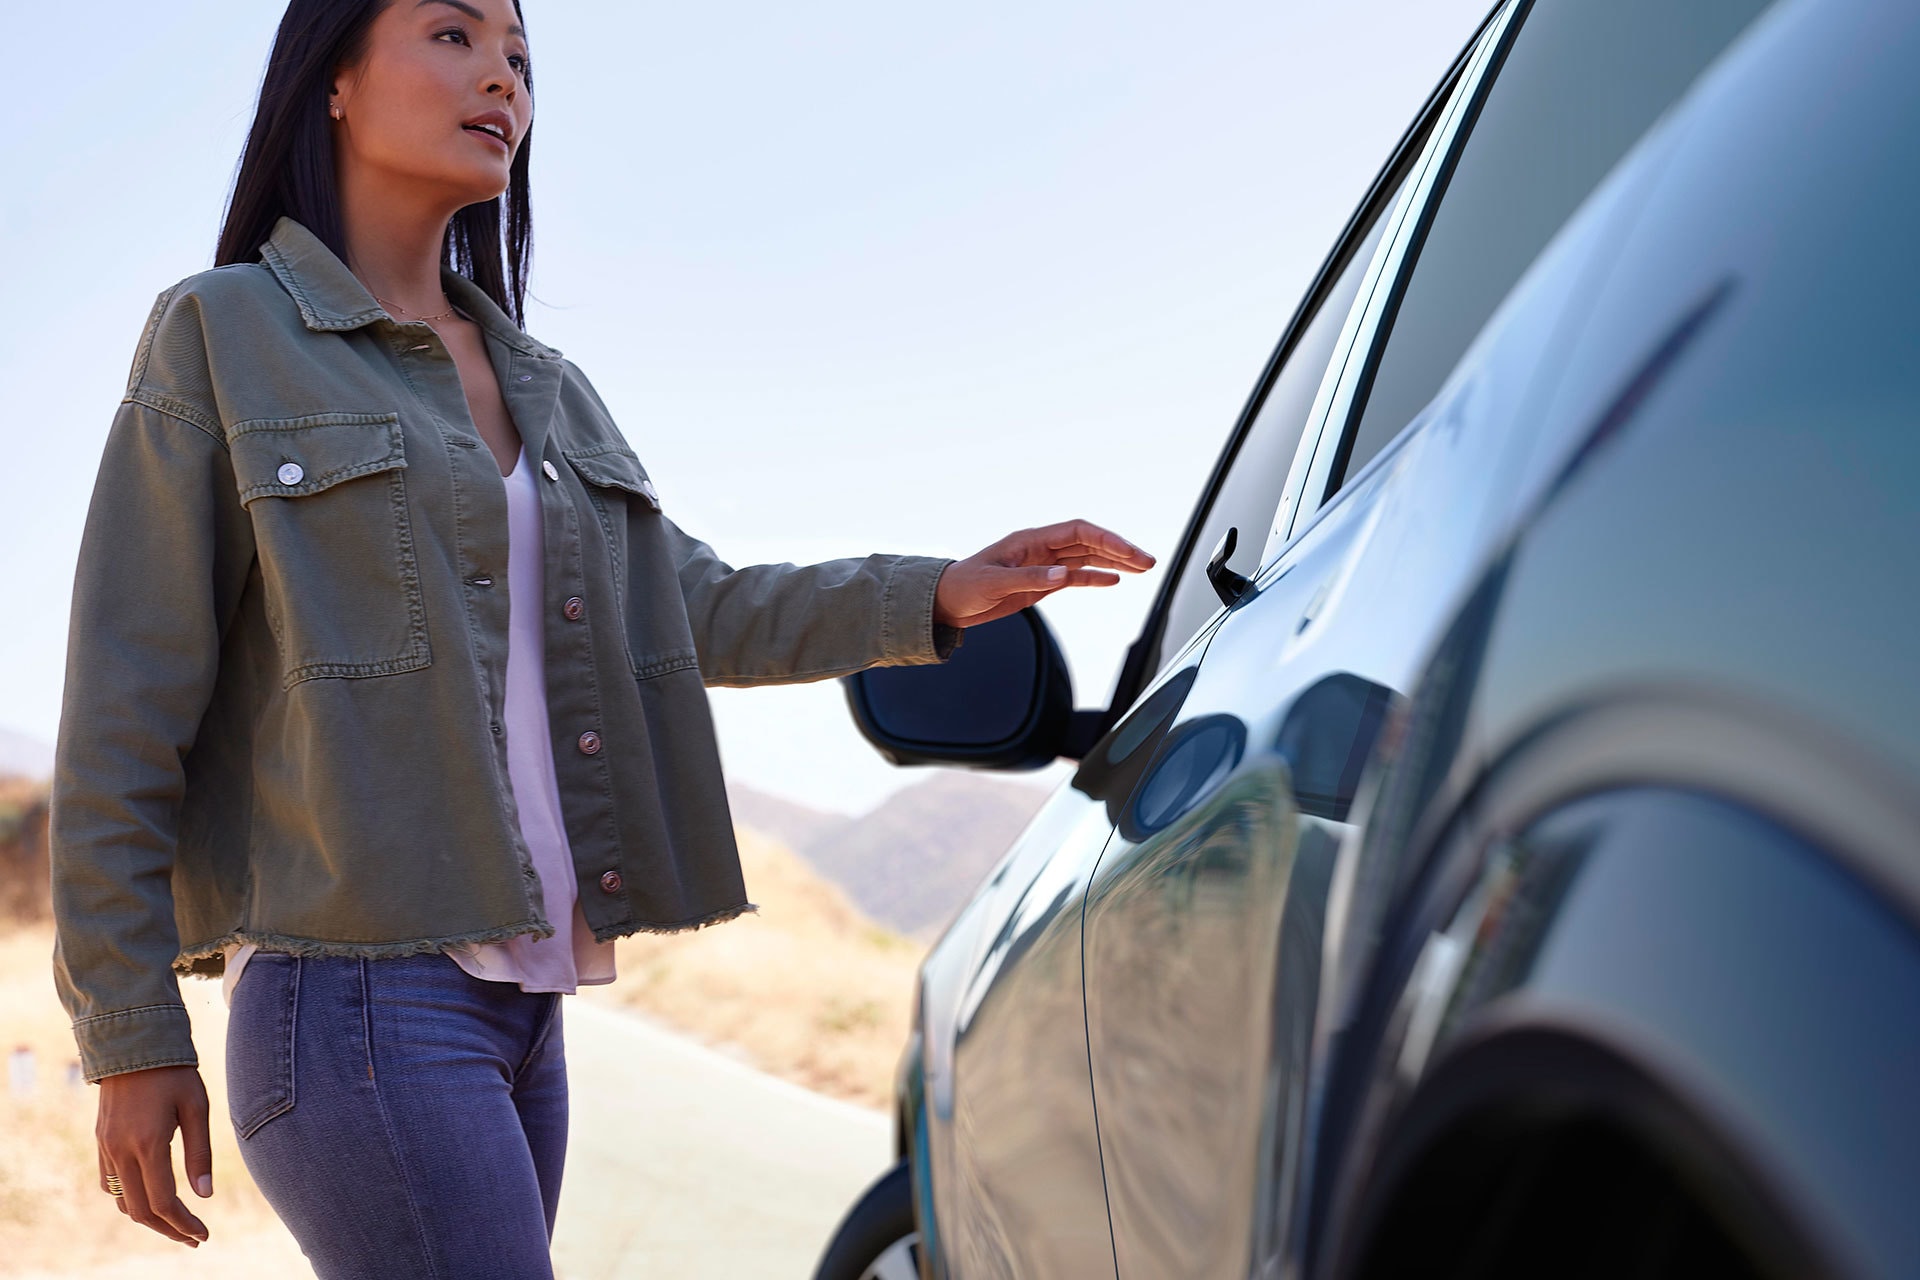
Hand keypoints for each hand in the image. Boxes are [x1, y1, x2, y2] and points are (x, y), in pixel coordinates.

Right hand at [96, 1065, 213, 1245]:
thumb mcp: (197, 1107)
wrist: (133, 1044)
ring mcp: (106, 1148)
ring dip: (148, 1218)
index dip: (184, 1224)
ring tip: (176, 1223)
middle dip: (168, 1230)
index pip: (164, 1202)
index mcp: (148, 1144)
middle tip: (193, 1238)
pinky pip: (110, 1184)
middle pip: (140, 1211)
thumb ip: (200, 1152)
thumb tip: (204, 1196)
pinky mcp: (101, 1142)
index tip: (203, 1234)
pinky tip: (151, 1197)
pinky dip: (130, 1199)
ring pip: (122, 1201)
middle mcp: (121, 1151)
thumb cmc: (174, 1073)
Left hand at [934, 519, 1154, 628]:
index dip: (1106, 539)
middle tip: (1148, 561)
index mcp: (1031, 540)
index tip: (1129, 552)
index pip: (1078, 532)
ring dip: (1114, 562)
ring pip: (1086, 558)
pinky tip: (1114, 580)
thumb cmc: (963, 586)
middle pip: (1089, 543)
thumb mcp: (995, 583)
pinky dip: (1095, 577)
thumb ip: (1031, 578)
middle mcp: (1041, 549)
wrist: (946, 603)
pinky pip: (1075, 576)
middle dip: (1120, 550)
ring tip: (1142, 568)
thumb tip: (1064, 575)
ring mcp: (1043, 565)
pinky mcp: (1041, 583)